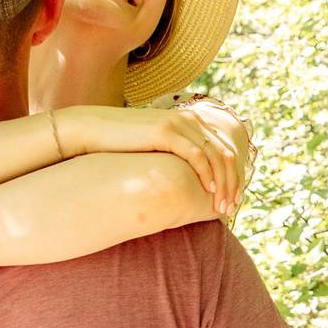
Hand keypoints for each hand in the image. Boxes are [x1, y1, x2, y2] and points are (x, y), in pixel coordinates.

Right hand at [53, 104, 245, 215]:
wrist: (94, 131)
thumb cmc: (123, 146)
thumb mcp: (157, 151)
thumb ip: (176, 158)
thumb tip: (189, 181)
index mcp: (191, 123)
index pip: (224, 150)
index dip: (233, 177)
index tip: (233, 200)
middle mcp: (190, 120)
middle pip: (225, 154)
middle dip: (232, 183)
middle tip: (231, 208)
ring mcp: (180, 124)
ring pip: (215, 156)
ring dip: (222, 183)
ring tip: (221, 206)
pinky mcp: (167, 132)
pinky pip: (197, 155)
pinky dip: (207, 174)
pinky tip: (208, 191)